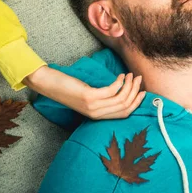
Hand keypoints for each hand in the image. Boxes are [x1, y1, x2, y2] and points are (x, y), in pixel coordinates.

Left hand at [24, 66, 145, 119]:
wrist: (49, 85)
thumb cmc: (68, 88)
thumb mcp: (88, 96)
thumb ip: (102, 98)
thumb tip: (120, 90)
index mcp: (97, 116)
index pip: (124, 114)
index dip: (136, 103)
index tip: (142, 92)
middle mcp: (96, 114)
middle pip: (124, 106)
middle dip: (135, 92)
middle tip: (138, 79)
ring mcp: (93, 106)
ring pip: (120, 99)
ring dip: (129, 86)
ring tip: (131, 75)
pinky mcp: (89, 97)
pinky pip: (111, 91)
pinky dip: (119, 82)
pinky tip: (120, 75)